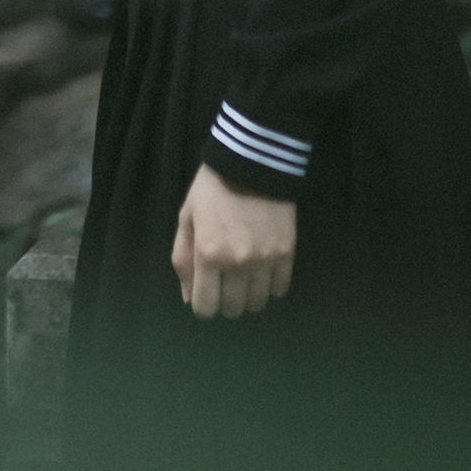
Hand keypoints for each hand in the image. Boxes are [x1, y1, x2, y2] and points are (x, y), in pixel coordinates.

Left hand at [172, 164, 296, 320]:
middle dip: (225, 302)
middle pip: (233, 309)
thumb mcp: (186, 219)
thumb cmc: (212, 189)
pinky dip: (270, 286)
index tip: (206, 293)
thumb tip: (189, 298)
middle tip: (225, 283)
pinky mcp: (287, 252)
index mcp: (208, 254)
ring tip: (244, 276)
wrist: (252, 161)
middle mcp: (238, 262)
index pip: (206, 307)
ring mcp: (266, 259)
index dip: (203, 306)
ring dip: (248, 295)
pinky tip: (263, 270)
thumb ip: (183, 260)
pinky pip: (280, 288)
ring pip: (257, 303)